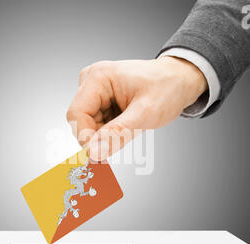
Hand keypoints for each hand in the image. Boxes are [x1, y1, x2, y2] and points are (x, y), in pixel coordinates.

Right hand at [67, 57, 207, 160]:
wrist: (178, 81)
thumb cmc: (167, 88)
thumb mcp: (145, 114)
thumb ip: (117, 134)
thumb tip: (93, 153)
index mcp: (98, 77)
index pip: (77, 114)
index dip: (85, 137)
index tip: (98, 155)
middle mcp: (92, 81)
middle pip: (81, 120)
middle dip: (97, 137)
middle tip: (120, 143)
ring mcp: (96, 90)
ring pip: (88, 124)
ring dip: (105, 135)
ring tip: (129, 129)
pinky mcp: (101, 99)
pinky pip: (96, 123)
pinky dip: (108, 132)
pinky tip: (125, 126)